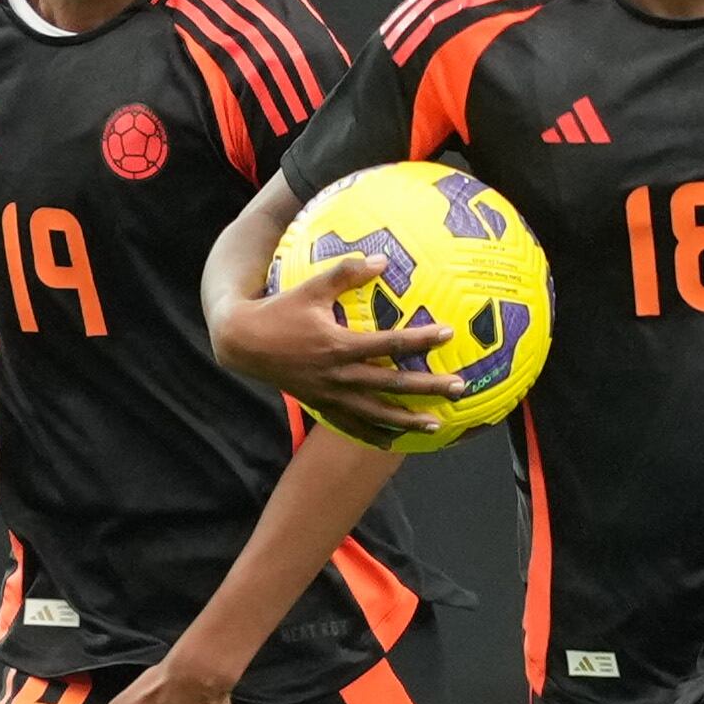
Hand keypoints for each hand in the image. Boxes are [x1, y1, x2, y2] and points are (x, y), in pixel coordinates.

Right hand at [224, 255, 458, 442]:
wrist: (243, 343)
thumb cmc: (279, 311)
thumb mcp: (311, 288)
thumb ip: (347, 273)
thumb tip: (382, 259)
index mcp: (339, 345)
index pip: (390, 344)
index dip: (420, 339)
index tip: (448, 333)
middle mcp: (338, 375)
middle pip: (392, 384)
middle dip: (428, 387)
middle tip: (460, 388)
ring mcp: (330, 395)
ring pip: (376, 412)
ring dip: (407, 419)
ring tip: (436, 425)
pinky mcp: (320, 405)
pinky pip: (351, 425)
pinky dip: (373, 434)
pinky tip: (393, 443)